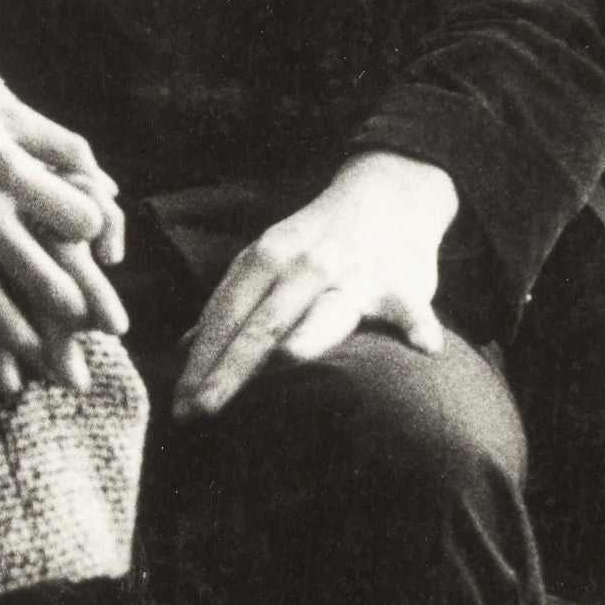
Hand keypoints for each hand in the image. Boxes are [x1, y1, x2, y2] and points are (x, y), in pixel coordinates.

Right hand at [0, 65, 128, 401]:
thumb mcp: (3, 116)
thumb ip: (61, 146)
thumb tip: (110, 188)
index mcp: (7, 171)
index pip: (71, 213)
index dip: (89, 228)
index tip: (90, 239)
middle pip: (35, 271)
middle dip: (65, 303)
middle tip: (81, 320)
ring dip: (16, 335)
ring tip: (35, 351)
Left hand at [173, 151, 457, 420]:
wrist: (390, 192)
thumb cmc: (318, 238)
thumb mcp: (267, 257)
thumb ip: (231, 303)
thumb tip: (186, 347)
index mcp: (267, 258)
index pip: (226, 316)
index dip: (201, 362)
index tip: (180, 405)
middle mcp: (307, 266)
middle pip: (262, 325)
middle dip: (228, 370)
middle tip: (199, 412)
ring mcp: (356, 275)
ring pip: (327, 314)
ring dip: (307, 339)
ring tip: (286, 363)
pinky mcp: (402, 285)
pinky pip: (410, 309)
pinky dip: (418, 325)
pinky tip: (425, 349)